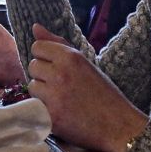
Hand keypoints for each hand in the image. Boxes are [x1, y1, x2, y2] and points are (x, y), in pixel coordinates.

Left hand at [25, 24, 146, 151]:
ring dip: (42, 92)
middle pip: (33, 66)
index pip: (37, 47)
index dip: (45, 57)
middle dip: (43, 75)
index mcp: (70, 57)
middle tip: (60, 85)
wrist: (118, 125)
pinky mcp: (51, 116)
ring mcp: (54, 96)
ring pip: (32, 86)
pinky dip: (44, 108)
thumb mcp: (85, 63)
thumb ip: (59, 44)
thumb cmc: (103, 93)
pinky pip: (35, 105)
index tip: (56, 67)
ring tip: (60, 98)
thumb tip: (35, 27)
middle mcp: (60, 73)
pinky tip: (60, 111)